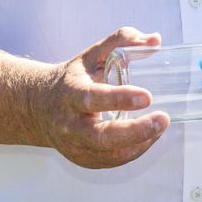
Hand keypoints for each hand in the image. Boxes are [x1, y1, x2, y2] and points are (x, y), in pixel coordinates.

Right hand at [33, 26, 169, 169]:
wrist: (38, 107)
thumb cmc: (72, 79)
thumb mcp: (91, 55)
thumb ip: (121, 40)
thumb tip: (155, 40)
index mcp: (69, 94)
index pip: (92, 98)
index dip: (120, 99)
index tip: (147, 96)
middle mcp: (69, 124)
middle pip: (101, 136)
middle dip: (135, 131)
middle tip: (162, 120)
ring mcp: (74, 146)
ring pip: (109, 154)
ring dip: (139, 143)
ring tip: (160, 128)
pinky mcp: (83, 159)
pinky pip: (111, 161)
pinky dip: (133, 152)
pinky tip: (149, 138)